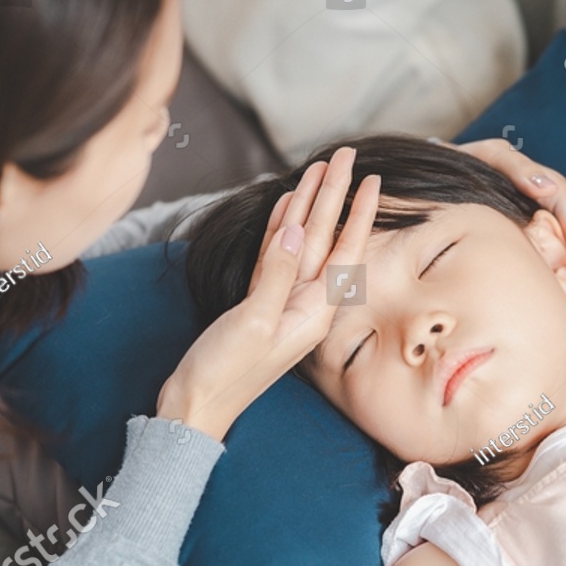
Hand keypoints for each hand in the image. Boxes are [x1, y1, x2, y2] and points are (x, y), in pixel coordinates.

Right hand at [157, 146, 380, 441]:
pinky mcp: (257, 304)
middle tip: (345, 156)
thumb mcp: (254, 323)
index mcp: (312, 312)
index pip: (344, 251)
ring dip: (309, 205)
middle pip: (325, 239)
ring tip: (319, 169)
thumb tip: (300, 231)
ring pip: (301, 243)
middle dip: (335, 196)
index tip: (370, 178)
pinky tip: (288, 206)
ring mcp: (280, 303)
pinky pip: (276, 257)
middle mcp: (303, 305)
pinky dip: (282, 229)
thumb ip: (278, 275)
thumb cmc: (224, 375)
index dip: (357, 213)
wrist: (195, 409)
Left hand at [439, 136, 565, 334]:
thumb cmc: (465, 165)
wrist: (439, 180)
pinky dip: (564, 299)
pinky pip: (551, 277)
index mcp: (548, 191)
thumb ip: (516, 168)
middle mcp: (552, 216)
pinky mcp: (530, 253)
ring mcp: (543, 237)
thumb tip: (546, 187)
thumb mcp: (490, 158)